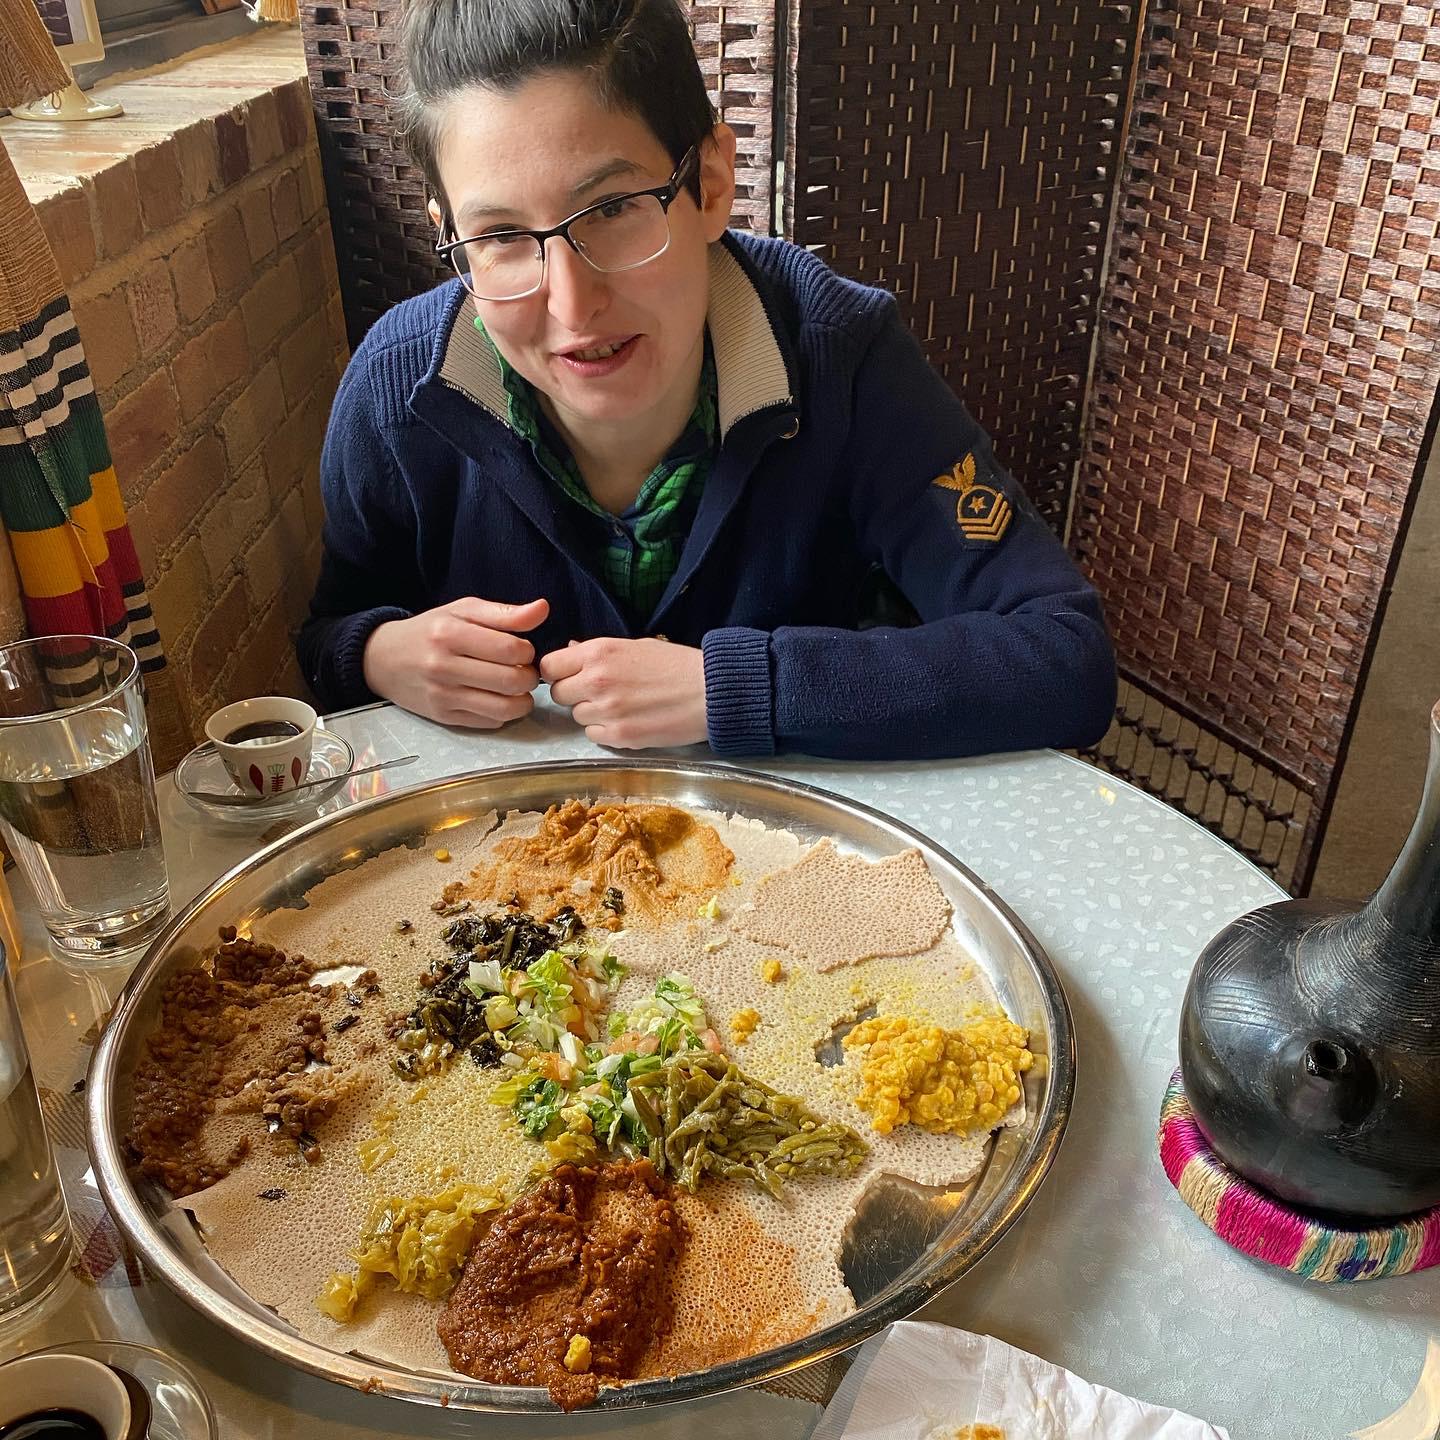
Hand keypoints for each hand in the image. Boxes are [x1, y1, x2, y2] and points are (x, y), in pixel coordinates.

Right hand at [362, 597, 547, 727]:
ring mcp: (442, 695)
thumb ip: (504, 612)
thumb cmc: (430, 631)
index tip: (521, 649)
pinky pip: (490, 722)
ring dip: (522, 700)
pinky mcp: (443, 717)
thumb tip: (543, 608)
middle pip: (512, 680)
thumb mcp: (462, 610)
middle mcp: (443, 666)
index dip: (527, 651)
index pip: (510, 648)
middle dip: (529, 676)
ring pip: (505, 707)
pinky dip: (503, 712)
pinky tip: (496, 698)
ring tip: (516, 688)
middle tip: (523, 670)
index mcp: (450, 633)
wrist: (383, 659)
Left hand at [540, 637, 707, 748]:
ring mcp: (606, 711)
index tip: (570, 676)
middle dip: (574, 694)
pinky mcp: (619, 736)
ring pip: (577, 716)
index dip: (559, 672)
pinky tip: (629, 720)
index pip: (550, 665)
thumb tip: (571, 651)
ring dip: (592, 713)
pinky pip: (594, 735)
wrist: (710, 693)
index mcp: (599, 653)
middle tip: (599, 693)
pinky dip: (606, 730)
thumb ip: (598, 652)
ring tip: (622, 706)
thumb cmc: (677, 665)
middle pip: (559, 694)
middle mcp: (596, 681)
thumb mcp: (635, 646)